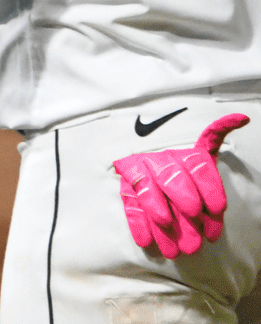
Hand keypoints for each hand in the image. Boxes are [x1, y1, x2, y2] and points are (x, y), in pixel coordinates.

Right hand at [114, 113, 248, 258]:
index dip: (210, 191)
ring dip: (160, 222)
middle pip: (172, 179)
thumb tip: (242, 118)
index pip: (199, 167)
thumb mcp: (203, 155)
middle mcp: (160, 158)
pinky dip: (137, 223)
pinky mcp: (125, 184)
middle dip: (185, 205)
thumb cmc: (185, 170)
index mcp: (184, 151)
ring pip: (149, 193)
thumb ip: (217, 136)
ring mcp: (140, 170)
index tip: (217, 213)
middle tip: (195, 231)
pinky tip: (146, 242)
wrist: (148, 166)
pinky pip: (130, 204)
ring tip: (173, 250)